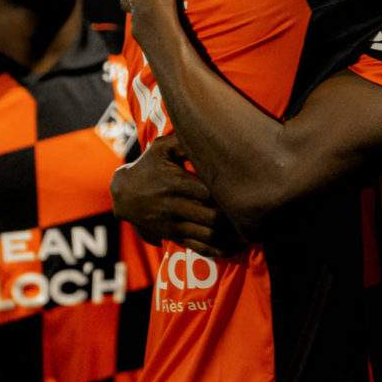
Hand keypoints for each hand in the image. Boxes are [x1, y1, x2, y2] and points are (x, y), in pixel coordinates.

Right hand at [111, 134, 242, 257]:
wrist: (123, 194)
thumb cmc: (148, 165)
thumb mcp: (162, 148)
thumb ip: (183, 141)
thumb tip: (209, 131)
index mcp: (175, 182)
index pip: (209, 192)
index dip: (229, 194)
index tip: (249, 192)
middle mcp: (174, 206)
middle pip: (211, 217)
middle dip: (234, 220)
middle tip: (259, 217)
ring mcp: (173, 224)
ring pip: (207, 235)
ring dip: (230, 238)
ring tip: (251, 235)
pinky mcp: (173, 236)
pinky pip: (197, 247)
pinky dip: (217, 250)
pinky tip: (233, 248)